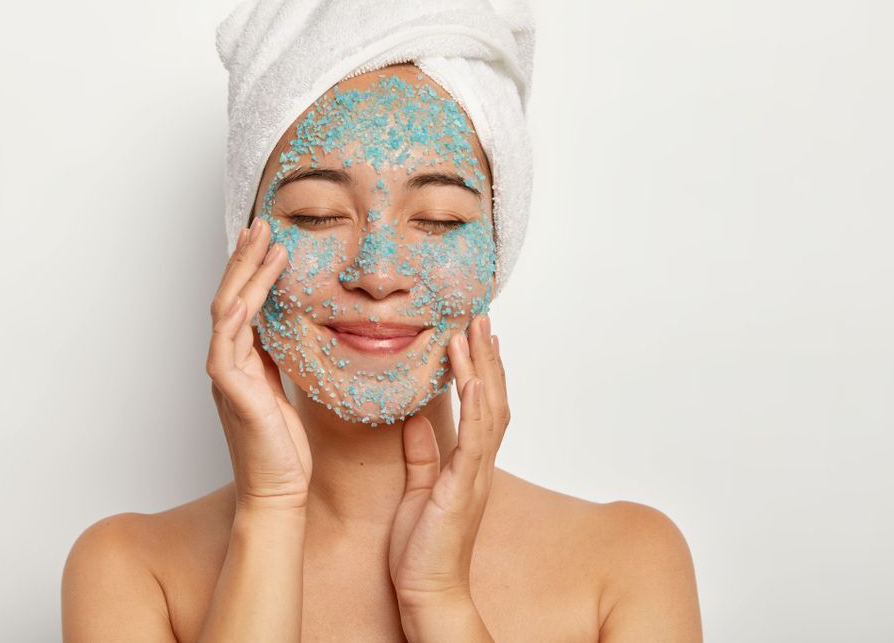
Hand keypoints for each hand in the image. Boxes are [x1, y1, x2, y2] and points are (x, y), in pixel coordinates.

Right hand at [206, 217, 311, 511]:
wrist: (279, 492)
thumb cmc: (284, 449)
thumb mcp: (283, 392)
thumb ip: (276, 361)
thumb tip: (286, 330)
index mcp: (240, 362)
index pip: (241, 304)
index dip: (250, 269)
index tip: (266, 239)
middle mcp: (227, 364)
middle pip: (228, 298)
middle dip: (244, 259)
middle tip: (260, 225)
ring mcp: (225, 378)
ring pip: (226, 313)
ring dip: (244, 276)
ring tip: (264, 243)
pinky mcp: (233, 395)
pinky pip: (225, 350)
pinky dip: (233, 321)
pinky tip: (245, 298)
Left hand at [388, 313, 509, 611]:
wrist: (428, 590)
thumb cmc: (422, 547)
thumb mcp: (419, 488)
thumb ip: (422, 454)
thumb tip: (415, 420)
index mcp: (468, 462)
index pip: (481, 405)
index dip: (481, 368)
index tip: (476, 334)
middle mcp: (479, 463)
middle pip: (492, 398)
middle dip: (487, 356)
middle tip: (480, 317)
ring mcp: (475, 474)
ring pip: (488, 410)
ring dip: (483, 368)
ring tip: (475, 331)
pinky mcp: (463, 487)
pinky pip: (475, 441)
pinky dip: (476, 407)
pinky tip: (472, 379)